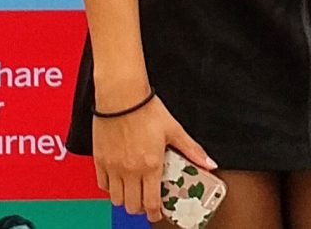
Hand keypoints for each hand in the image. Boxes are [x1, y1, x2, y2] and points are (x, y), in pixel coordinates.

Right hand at [92, 93, 216, 222]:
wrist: (121, 96)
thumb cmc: (146, 110)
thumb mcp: (174, 130)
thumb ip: (192, 150)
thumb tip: (209, 163)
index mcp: (150, 165)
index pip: (150, 203)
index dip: (154, 214)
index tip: (157, 215)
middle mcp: (130, 170)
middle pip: (131, 206)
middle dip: (140, 209)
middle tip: (146, 204)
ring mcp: (113, 167)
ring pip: (116, 199)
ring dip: (125, 200)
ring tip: (133, 192)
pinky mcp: (100, 160)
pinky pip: (102, 185)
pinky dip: (110, 188)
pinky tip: (119, 180)